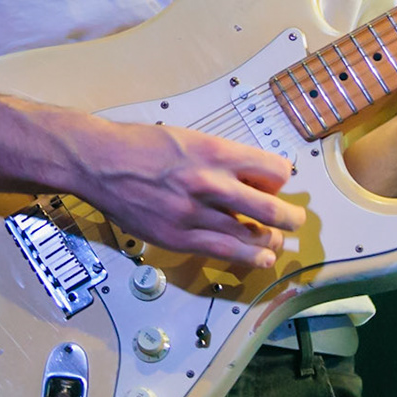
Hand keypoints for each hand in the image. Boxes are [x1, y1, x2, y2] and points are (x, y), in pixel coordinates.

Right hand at [72, 120, 305, 267]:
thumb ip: (220, 157)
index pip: (274, 170)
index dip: (281, 179)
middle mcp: (211, 183)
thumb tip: (248, 176)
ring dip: (271, 242)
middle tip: (295, 220)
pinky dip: (248, 257)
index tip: (277, 184)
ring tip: (278, 244)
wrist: (100, 162)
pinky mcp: (178, 237)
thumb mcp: (189, 137)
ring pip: (251, 236)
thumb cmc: (141, 144)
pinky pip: (223, 251)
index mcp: (216, 151)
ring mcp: (195, 213)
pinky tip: (260, 258)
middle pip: (270, 208)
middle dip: (290, 217)